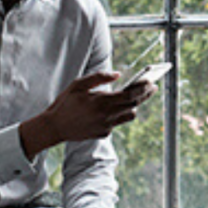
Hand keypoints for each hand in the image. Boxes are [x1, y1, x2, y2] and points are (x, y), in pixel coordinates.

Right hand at [20, 72, 157, 158]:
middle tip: (153, 86)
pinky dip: (118, 114)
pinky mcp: (104, 133)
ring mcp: (106, 126)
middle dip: (145, 95)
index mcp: (102, 102)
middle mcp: (107, 116)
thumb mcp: (79, 85)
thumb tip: (118, 74)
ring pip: (129, 116)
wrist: (54, 127)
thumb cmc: (65, 103)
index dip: (142, 88)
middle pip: (134, 105)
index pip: (130, 95)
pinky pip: (117, 122)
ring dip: (133, 106)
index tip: (151, 81)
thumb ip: (99, 77)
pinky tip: (113, 107)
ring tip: (135, 96)